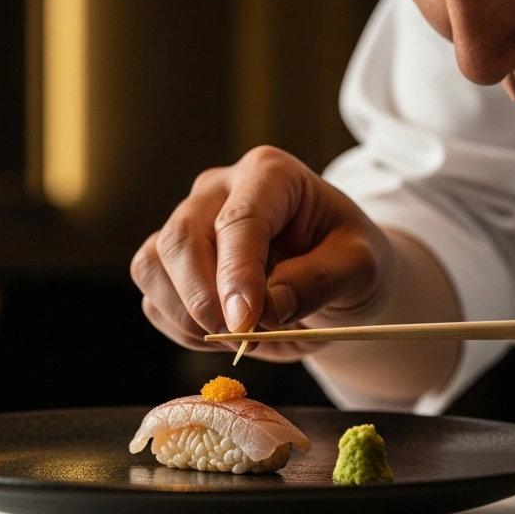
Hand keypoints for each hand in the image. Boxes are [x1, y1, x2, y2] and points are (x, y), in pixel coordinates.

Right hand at [130, 145, 392, 361]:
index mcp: (269, 174)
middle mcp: (217, 190)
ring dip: (185, 315)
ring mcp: (187, 223)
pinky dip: (181, 329)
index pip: (239, 220)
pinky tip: (221, 336)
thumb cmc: (348, 260)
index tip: (244, 321)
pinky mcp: (169, 262)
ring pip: (153, 266)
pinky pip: (153, 299)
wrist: (333, 277)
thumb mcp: (361, 268)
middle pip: (181, 238)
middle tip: (238, 337)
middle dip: (201, 297)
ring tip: (237, 338)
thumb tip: (268, 307)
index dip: (236, 273)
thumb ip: (320, 281)